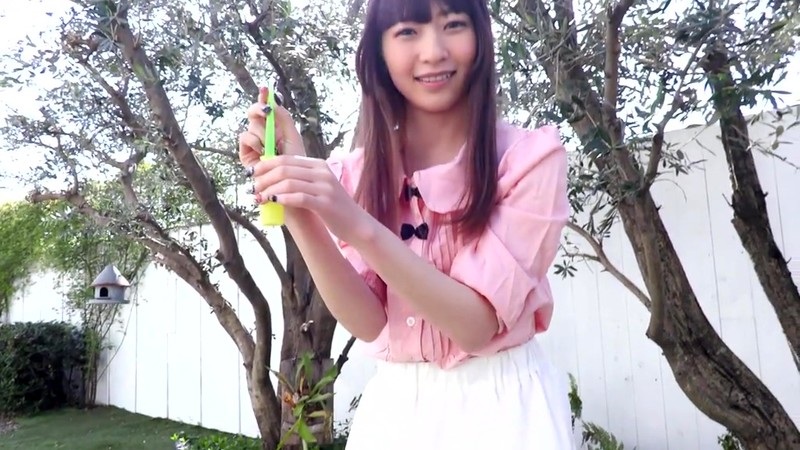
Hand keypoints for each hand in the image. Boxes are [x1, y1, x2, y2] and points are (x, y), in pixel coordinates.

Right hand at [238, 86, 304, 167]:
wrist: (289, 180)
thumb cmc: (294, 160)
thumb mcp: (293, 137)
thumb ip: (284, 119)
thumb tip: (274, 102)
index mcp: (275, 127)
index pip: (268, 108)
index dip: (264, 97)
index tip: (265, 88)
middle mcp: (263, 132)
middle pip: (254, 112)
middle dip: (259, 107)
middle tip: (267, 111)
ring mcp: (253, 142)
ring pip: (252, 125)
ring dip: (262, 132)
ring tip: (271, 145)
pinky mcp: (246, 152)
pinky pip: (245, 137)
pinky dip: (254, 141)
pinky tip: (263, 150)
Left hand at [248, 155, 372, 243]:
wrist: (356, 224)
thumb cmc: (333, 208)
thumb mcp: (318, 187)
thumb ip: (300, 179)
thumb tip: (271, 177)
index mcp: (318, 165)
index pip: (286, 159)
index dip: (265, 165)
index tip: (252, 174)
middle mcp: (322, 172)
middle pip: (285, 169)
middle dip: (264, 178)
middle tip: (253, 188)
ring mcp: (325, 187)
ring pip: (289, 182)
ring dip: (270, 190)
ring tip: (260, 198)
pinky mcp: (325, 203)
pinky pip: (299, 197)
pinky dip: (283, 199)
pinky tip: (274, 202)